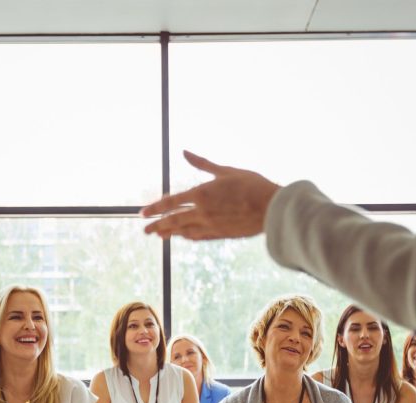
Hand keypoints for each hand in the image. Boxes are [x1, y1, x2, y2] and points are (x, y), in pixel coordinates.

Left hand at [141, 151, 279, 240]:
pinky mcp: (220, 234)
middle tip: (144, 230)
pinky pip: (198, 236)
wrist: (272, 209)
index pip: (171, 202)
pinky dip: (188, 236)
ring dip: (170, 233)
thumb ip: (203, 164)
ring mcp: (211, 226)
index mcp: (202, 194)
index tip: (143, 212)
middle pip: (173, 221)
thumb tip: (185, 152)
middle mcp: (202, 212)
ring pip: (184, 231)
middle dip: (157, 225)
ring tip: (159, 235)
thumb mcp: (226, 171)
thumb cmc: (252, 185)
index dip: (155, 208)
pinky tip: (183, 236)